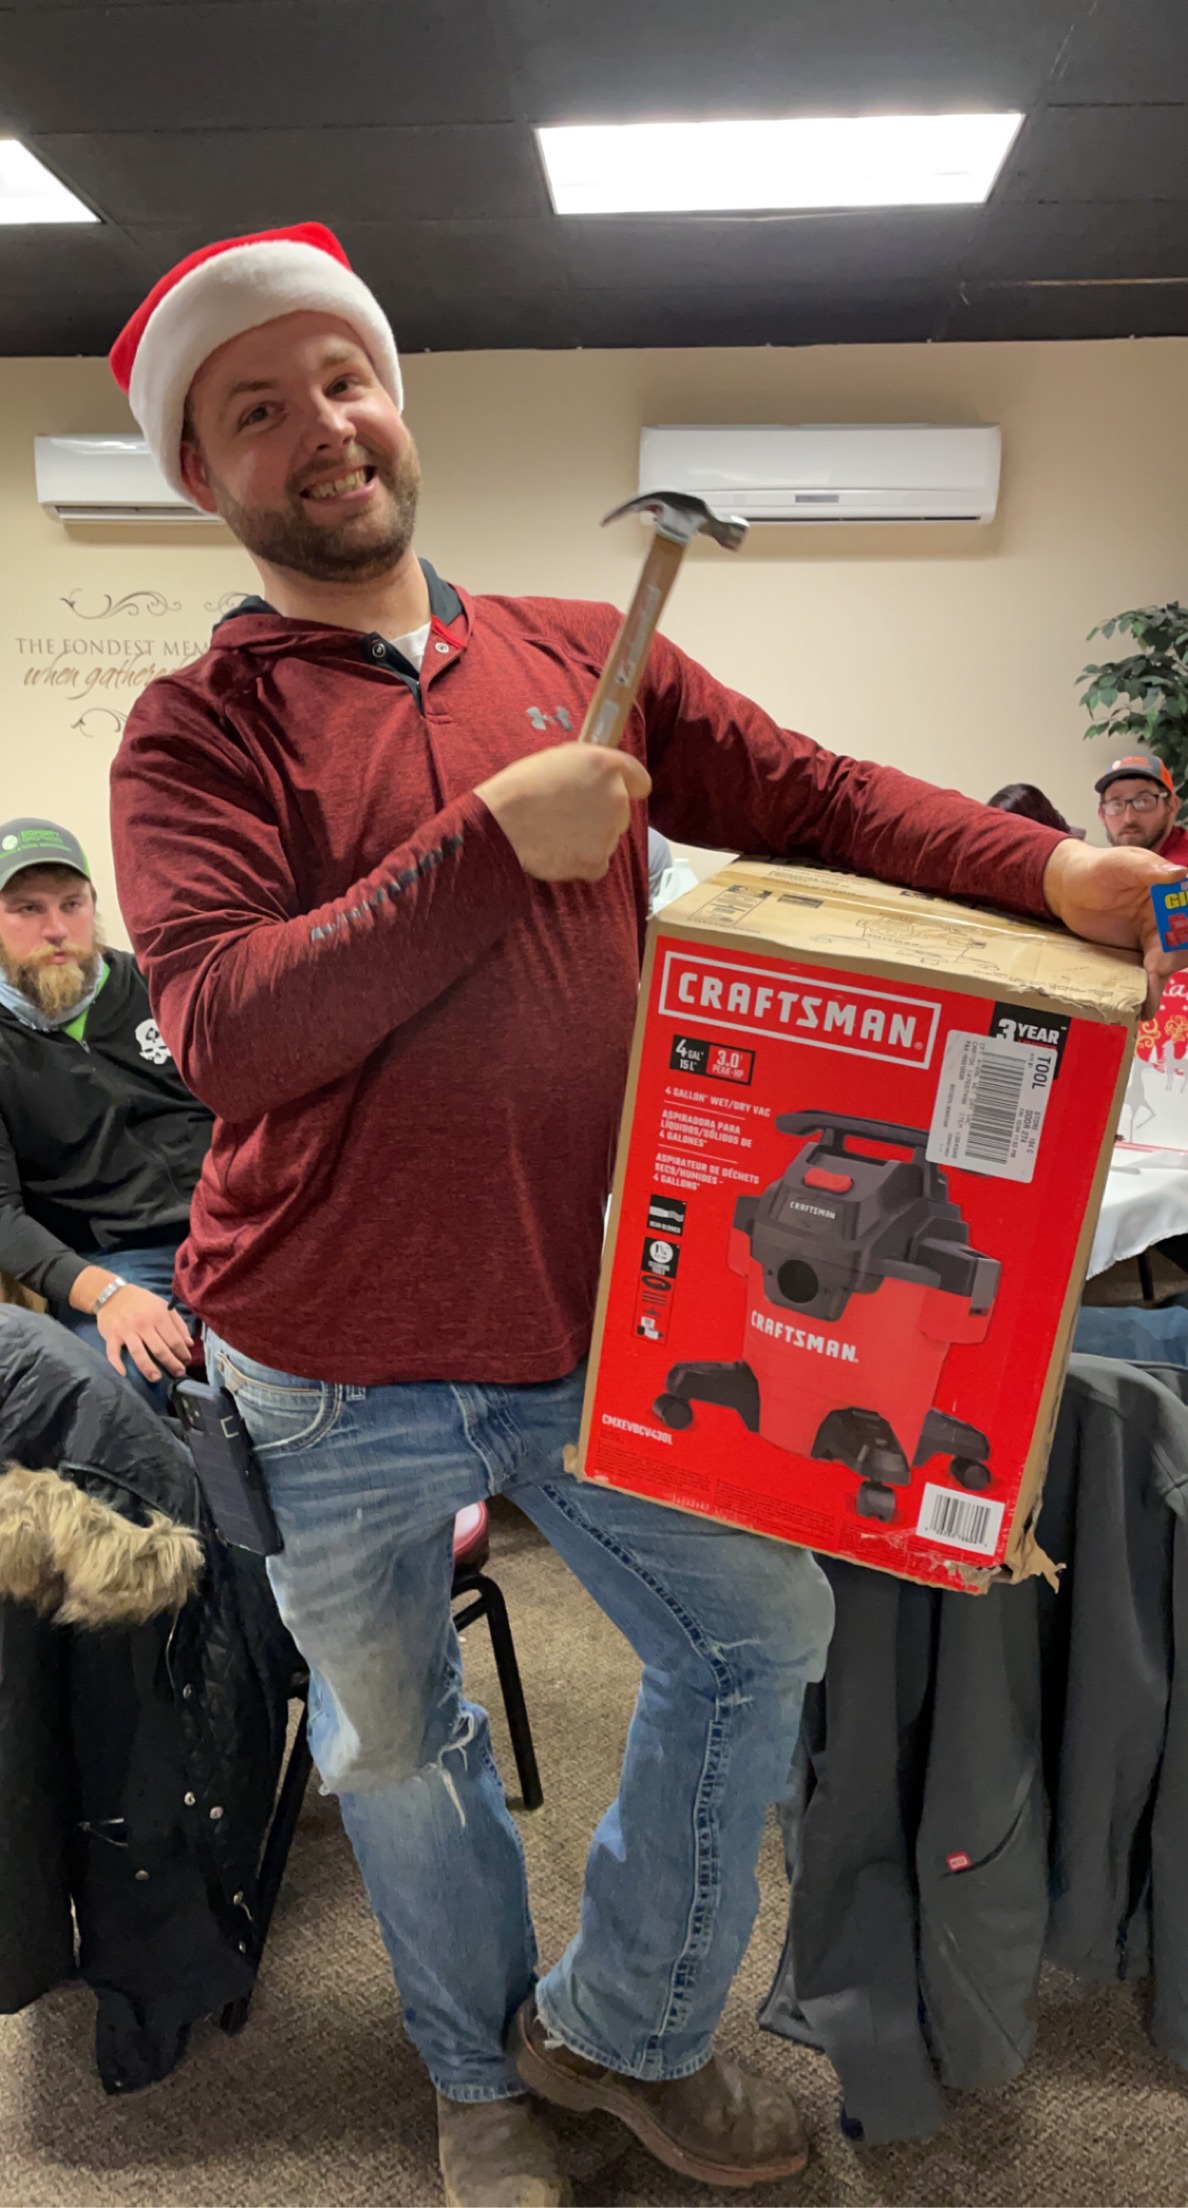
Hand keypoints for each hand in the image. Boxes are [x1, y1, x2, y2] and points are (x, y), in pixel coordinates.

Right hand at [96, 1285, 192, 1385]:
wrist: (112, 1294)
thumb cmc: (141, 1302)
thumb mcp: (163, 1306)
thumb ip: (178, 1324)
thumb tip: (189, 1343)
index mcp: (158, 1316)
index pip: (174, 1339)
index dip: (182, 1353)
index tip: (186, 1362)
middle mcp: (143, 1324)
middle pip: (159, 1349)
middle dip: (171, 1364)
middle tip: (178, 1374)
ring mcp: (126, 1331)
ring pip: (138, 1353)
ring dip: (148, 1368)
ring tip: (156, 1378)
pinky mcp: (111, 1336)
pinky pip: (113, 1352)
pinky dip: (118, 1364)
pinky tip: (125, 1374)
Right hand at [476, 741, 651, 882]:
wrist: (501, 822)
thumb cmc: (522, 786)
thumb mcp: (560, 758)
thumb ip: (591, 766)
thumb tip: (600, 776)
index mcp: (607, 766)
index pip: (639, 780)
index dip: (626, 786)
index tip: (613, 792)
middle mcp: (616, 799)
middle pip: (621, 812)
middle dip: (602, 814)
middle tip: (569, 813)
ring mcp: (609, 833)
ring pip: (608, 838)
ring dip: (590, 837)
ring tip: (557, 831)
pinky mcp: (596, 862)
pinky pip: (597, 864)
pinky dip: (582, 861)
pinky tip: (558, 850)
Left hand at [1043, 840, 1187, 1013]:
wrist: (1067, 890)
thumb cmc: (1096, 869)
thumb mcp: (1121, 863)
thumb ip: (1147, 867)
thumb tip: (1179, 873)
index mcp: (1174, 893)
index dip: (1187, 931)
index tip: (1174, 942)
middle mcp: (1170, 919)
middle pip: (1183, 944)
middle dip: (1174, 959)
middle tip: (1157, 971)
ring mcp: (1155, 941)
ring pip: (1169, 965)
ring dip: (1161, 983)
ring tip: (1148, 1002)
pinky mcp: (1138, 958)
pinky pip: (1149, 977)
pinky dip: (1148, 993)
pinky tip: (1143, 1009)